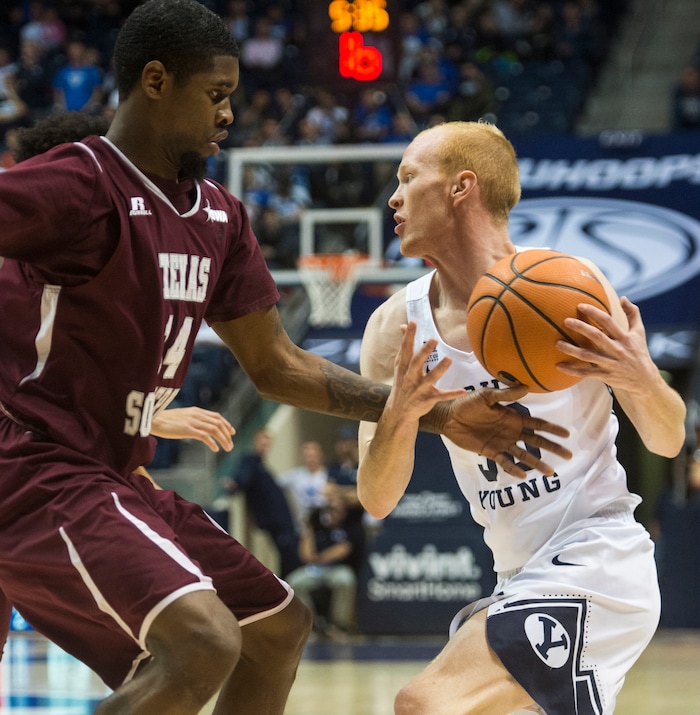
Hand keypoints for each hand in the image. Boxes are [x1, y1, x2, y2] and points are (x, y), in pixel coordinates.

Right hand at [150, 407, 235, 451]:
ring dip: (223, 439)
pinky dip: (212, 442)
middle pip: (218, 423)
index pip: (217, 416)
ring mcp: (193, 421)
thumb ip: (192, 420)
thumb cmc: (165, 420)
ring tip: (227, 448)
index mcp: (197, 411)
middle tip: (231, 444)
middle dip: (227, 434)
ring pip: (214, 429)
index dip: (226, 424)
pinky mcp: (187, 429)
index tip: (232, 432)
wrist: (152, 419)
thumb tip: (200, 429)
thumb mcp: (182, 417)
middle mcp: (197, 414)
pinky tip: (215, 449)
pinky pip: (205, 436)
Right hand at [386, 322, 466, 422]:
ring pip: (430, 378)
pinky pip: (442, 396)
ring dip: (440, 369)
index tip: (413, 323)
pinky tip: (463, 390)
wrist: (399, 410)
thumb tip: (403, 325)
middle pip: (417, 363)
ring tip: (449, 359)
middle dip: (424, 352)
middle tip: (434, 339)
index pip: (406, 349)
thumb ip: (404, 346)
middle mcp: (410, 377)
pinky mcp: (429, 399)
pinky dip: (452, 394)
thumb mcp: (400, 365)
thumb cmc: (403, 382)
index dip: (409, 336)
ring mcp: (420, 389)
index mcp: (404, 367)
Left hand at [442, 385, 571, 477]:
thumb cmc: (467, 403)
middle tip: (568, 456)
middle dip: (552, 448)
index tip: (567, 434)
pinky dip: (514, 469)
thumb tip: (526, 387)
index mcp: (512, 417)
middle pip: (536, 441)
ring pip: (524, 455)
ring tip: (550, 472)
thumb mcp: (487, 396)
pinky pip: (505, 462)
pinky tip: (524, 476)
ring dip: (537, 463)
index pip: (537, 424)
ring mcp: (501, 443)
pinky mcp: (490, 452)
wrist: (448, 417)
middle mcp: (511, 431)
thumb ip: (506, 394)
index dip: (552, 429)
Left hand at [556, 298, 657, 391]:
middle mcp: (616, 349)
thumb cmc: (639, 352)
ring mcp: (610, 363)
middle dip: (581, 328)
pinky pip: (586, 373)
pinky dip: (572, 370)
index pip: (608, 321)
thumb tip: (623, 297)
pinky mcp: (605, 375)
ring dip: (572, 350)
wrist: (644, 380)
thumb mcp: (639, 332)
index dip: (594, 312)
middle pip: (597, 336)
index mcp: (624, 337)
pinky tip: (559, 366)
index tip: (580, 306)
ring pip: (588, 356)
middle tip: (566, 321)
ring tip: (557, 343)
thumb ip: (632, 314)